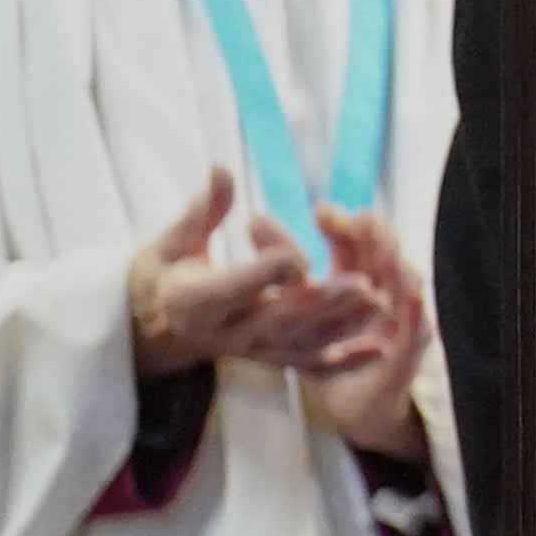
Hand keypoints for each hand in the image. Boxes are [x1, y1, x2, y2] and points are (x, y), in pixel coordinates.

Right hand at [126, 170, 420, 416]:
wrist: (155, 326)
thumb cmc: (165, 273)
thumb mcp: (172, 241)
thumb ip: (202, 211)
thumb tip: (222, 169)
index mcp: (192, 302)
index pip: (230, 288)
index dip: (261, 273)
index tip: (293, 255)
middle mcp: (224, 332)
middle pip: (276, 320)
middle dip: (319, 303)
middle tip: (360, 284)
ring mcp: (251, 351)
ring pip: (301, 343)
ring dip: (343, 326)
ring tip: (379, 302)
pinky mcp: (271, 360)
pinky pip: (309, 366)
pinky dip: (345, 361)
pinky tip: (380, 350)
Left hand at [289, 206, 437, 453]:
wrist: (356, 407)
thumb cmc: (328, 353)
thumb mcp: (295, 306)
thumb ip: (281, 264)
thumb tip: (254, 220)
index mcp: (360, 281)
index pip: (356, 245)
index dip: (342, 227)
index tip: (321, 211)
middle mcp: (386, 297)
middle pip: (384, 257)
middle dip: (374, 236)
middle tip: (359, 218)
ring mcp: (403, 324)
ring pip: (404, 285)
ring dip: (396, 264)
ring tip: (382, 244)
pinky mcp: (407, 354)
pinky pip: (414, 329)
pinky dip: (412, 309)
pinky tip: (404, 290)